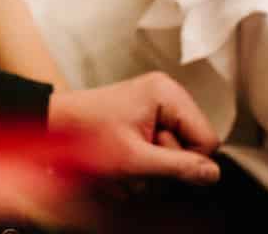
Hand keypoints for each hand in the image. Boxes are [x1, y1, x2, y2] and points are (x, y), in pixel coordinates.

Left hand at [46, 72, 220, 185]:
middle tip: (135, 158)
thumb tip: (213, 174)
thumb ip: (177, 167)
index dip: (187, 160)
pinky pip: (159, 151)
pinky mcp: (144, 120)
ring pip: (175, 154)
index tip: (156, 160)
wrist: (53, 125)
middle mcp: (165, 95)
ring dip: (151, 168)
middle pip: (192, 146)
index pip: (207, 139)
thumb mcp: (134, 157)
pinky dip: (142, 163)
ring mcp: (155, 107)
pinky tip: (121, 159)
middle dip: (165, 164)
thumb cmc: (85, 133)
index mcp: (166, 93)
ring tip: (123, 158)